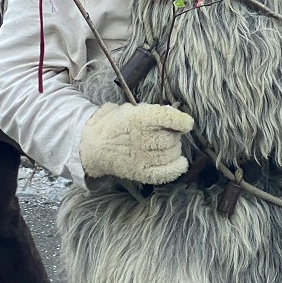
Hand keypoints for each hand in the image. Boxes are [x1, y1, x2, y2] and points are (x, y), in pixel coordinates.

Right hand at [80, 103, 194, 183]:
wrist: (95, 147)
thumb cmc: (118, 125)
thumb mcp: (132, 109)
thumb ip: (154, 112)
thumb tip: (176, 115)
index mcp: (137, 118)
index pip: (167, 118)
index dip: (181, 121)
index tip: (187, 124)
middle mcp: (141, 138)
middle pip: (172, 138)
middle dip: (173, 135)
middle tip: (164, 133)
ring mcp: (142, 157)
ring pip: (172, 152)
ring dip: (174, 148)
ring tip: (164, 145)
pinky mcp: (142, 172)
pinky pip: (167, 172)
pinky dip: (178, 167)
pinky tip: (180, 162)